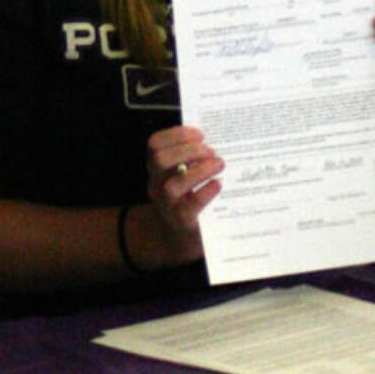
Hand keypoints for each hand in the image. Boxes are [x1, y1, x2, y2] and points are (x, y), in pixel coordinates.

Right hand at [135, 125, 223, 265]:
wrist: (179, 239)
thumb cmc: (185, 200)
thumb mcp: (180, 176)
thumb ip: (189, 159)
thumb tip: (212, 141)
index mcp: (156, 169)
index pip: (155, 144)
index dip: (176, 134)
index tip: (200, 134)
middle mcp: (156, 185)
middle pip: (160, 161)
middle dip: (187, 150)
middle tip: (211, 150)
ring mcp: (166, 205)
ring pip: (172, 186)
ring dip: (198, 170)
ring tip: (219, 164)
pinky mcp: (182, 222)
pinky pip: (191, 206)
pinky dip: (206, 192)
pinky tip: (218, 184)